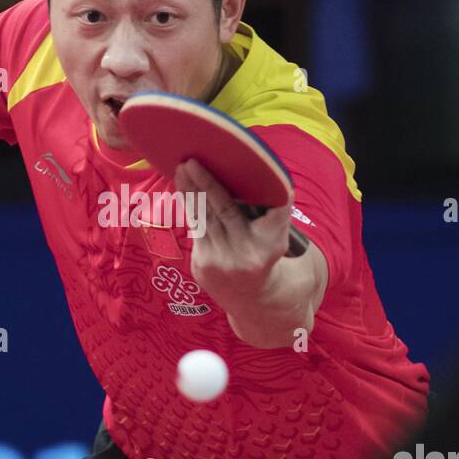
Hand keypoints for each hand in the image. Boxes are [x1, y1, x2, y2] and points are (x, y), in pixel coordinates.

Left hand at [174, 157, 292, 310]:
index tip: (249, 169)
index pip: (272, 211)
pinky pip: (196, 228)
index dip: (260, 191)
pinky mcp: (203, 264)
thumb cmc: (263, 252)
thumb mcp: (276, 235)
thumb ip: (272, 209)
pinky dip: (189, 206)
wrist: (250, 296)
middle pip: (225, 210)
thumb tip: (260, 170)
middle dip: (206, 184)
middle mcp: (247, 252)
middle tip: (193, 161)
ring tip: (182, 168)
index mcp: (272, 243)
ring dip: (190, 191)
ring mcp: (222, 260)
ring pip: (204, 217)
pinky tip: (183, 188)